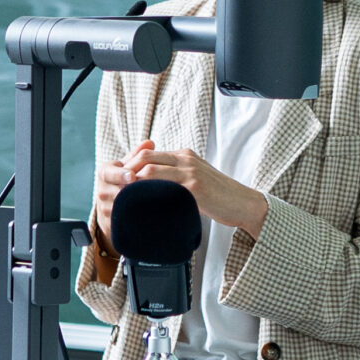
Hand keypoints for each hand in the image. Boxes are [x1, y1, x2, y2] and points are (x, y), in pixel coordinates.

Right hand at [90, 141, 147, 253]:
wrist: (111, 207)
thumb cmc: (123, 180)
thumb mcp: (127, 166)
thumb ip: (138, 155)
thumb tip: (150, 143)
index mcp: (105, 173)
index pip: (110, 173)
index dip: (121, 174)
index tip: (133, 176)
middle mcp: (102, 190)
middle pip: (118, 190)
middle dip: (134, 190)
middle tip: (152, 189)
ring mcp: (105, 208)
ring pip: (121, 206)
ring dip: (138, 204)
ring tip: (156, 200)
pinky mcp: (111, 222)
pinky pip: (124, 220)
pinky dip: (138, 216)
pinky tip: (152, 213)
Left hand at [123, 144, 270, 235]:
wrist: (243, 204)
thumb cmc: (219, 196)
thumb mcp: (195, 180)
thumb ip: (176, 178)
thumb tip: (151, 187)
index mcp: (184, 156)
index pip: (147, 154)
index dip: (129, 166)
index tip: (119, 181)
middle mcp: (185, 159)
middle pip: (144, 158)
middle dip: (126, 172)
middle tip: (115, 190)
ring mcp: (190, 171)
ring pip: (151, 170)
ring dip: (133, 183)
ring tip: (122, 198)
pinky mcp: (195, 187)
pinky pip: (164, 186)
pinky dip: (148, 194)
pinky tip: (139, 205)